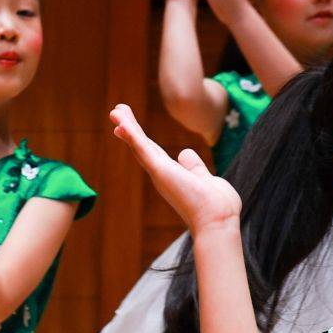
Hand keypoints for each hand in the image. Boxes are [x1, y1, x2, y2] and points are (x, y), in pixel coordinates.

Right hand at [109, 103, 239, 232]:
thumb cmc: (216, 206)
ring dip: (127, 127)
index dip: (140, 138)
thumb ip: (195, 167)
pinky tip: (122, 124)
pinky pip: (144, 150)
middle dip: (129, 128)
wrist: (217, 221)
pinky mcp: (160, 171)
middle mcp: (162, 175)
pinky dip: (132, 136)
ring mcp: (159, 173)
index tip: (128, 125)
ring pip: (139, 146)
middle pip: (142, 147)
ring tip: (115, 111)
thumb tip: (185, 153)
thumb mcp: (206, 179)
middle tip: (116, 112)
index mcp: (172, 175)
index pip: (153, 152)